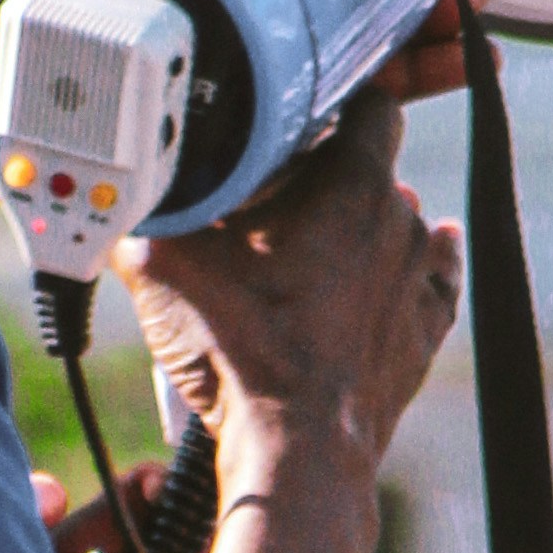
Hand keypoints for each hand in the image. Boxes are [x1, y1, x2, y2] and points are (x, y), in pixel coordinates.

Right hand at [123, 93, 460, 495]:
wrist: (294, 451)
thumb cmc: (237, 351)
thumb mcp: (163, 264)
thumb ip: (147, 212)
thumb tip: (117, 193)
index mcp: (350, 183)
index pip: (369, 103)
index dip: (336, 100)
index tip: (303, 112)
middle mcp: (399, 219)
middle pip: (371, 168)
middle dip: (328, 174)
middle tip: (274, 200)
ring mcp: (419, 277)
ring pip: (399, 223)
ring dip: (362, 225)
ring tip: (311, 250)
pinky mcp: (426, 330)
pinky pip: (435, 277)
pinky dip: (417, 264)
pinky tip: (415, 254)